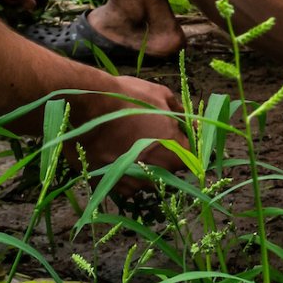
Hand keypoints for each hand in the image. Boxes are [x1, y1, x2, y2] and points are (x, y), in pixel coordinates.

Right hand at [70, 75, 185, 193]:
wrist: (90, 109)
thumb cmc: (129, 99)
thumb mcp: (161, 96)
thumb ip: (180, 113)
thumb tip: (192, 122)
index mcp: (175, 154)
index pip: (190, 157)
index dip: (184, 145)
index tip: (174, 134)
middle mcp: (157, 174)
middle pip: (167, 168)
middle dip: (162, 153)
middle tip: (147, 133)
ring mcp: (134, 183)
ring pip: (146, 177)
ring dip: (142, 164)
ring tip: (127, 142)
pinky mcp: (113, 186)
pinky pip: (125, 182)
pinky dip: (123, 171)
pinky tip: (114, 153)